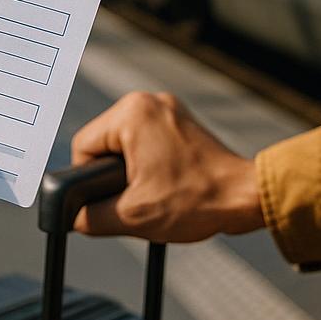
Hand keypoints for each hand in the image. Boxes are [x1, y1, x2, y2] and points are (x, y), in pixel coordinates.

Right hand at [71, 92, 263, 242]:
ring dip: (131, 171)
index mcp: (131, 113)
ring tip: (152, 193)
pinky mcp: (181, 121)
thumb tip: (72, 218)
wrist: (248, 198)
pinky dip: (150, 164)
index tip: (110, 199)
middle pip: (105, 144)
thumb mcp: (132, 216)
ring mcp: (168, 108)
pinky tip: (165, 183)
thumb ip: (90, 217)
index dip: (89, 180)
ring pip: (126, 144)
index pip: (84, 146)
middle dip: (113, 176)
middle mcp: (149, 101)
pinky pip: (148, 141)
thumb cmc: (198, 200)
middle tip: (135, 199)